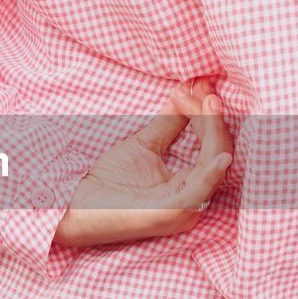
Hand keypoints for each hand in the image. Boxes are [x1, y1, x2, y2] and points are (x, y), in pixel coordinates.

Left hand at [54, 80, 232, 247]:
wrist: (76, 206)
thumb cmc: (107, 182)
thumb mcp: (143, 144)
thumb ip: (167, 124)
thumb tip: (185, 93)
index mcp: (187, 185)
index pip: (211, 146)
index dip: (208, 116)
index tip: (201, 85)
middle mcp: (192, 199)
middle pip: (217, 152)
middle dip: (213, 118)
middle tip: (204, 89)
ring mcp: (184, 208)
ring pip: (213, 165)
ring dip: (212, 130)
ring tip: (207, 101)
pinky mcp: (171, 213)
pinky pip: (199, 192)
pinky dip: (211, 173)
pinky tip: (220, 156)